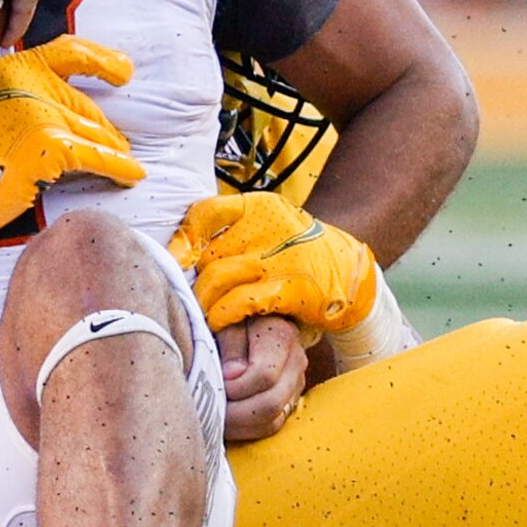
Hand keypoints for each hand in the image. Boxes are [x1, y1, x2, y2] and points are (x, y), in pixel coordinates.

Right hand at [0, 37, 143, 242]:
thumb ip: (22, 97)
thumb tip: (71, 106)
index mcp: (9, 68)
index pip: (67, 52)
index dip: (101, 59)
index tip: (124, 70)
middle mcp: (25, 82)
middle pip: (82, 102)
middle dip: (104, 127)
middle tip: (121, 142)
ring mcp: (38, 112)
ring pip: (92, 130)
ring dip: (113, 150)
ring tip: (126, 161)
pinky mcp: (50, 145)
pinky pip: (97, 156)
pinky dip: (119, 168)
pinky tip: (132, 175)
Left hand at [169, 192, 376, 336]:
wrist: (352, 271)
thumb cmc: (297, 251)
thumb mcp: (268, 227)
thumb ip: (231, 233)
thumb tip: (181, 250)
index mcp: (260, 206)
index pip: (206, 213)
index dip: (184, 237)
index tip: (174, 257)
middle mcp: (268, 227)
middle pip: (207, 252)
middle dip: (191, 277)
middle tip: (183, 293)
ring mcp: (280, 258)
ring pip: (218, 277)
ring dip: (202, 298)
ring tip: (197, 310)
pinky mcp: (290, 289)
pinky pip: (241, 302)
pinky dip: (222, 313)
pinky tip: (216, 320)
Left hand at [218, 316, 308, 441]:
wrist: (252, 314)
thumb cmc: (231, 314)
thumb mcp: (225, 319)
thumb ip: (230, 344)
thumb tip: (232, 376)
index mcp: (281, 336)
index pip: (263, 376)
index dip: (234, 386)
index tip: (214, 382)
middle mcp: (296, 362)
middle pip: (270, 404)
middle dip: (234, 413)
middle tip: (207, 410)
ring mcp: (296, 383)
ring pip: (273, 421)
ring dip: (239, 426)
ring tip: (212, 418)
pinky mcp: (290, 399)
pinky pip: (271, 425)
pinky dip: (247, 429)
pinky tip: (225, 422)